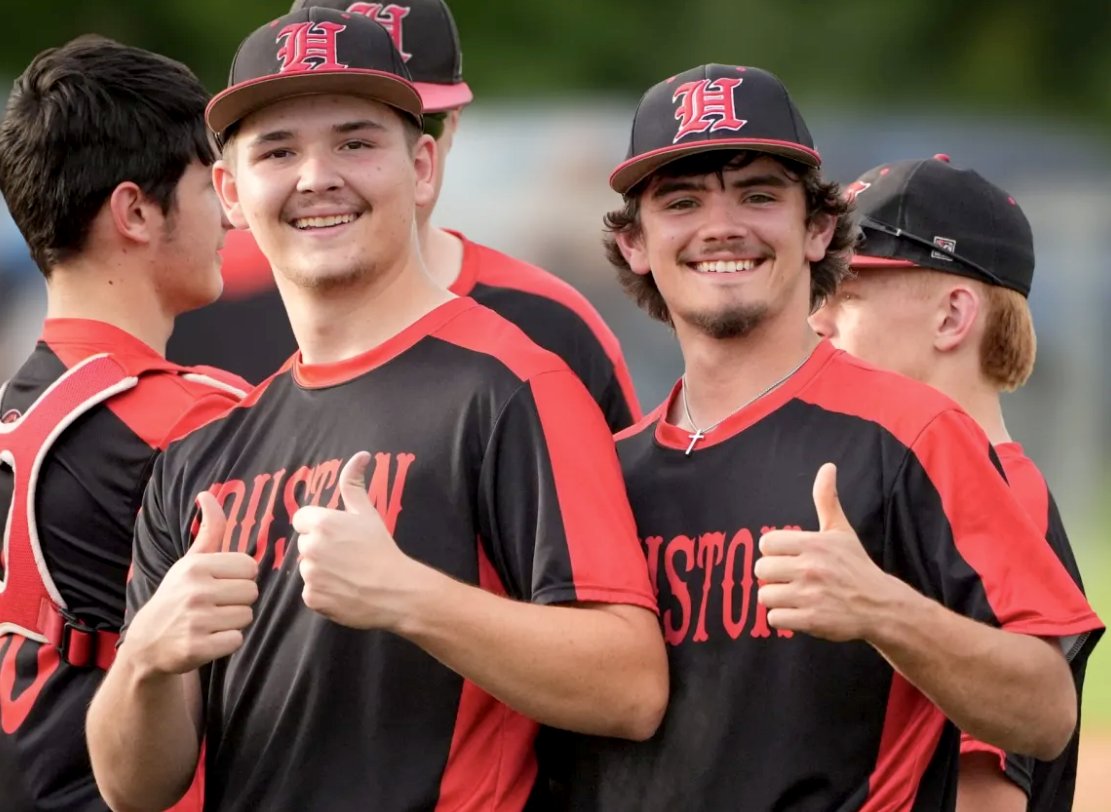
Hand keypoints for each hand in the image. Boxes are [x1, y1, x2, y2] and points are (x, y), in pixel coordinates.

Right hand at [122, 493, 258, 675]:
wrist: (146, 643)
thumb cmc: (176, 596)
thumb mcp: (190, 561)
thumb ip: (210, 530)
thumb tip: (208, 494)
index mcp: (196, 566)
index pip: (250, 567)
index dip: (240, 577)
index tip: (220, 584)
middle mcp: (195, 591)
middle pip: (252, 592)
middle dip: (238, 600)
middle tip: (215, 606)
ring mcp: (195, 621)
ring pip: (247, 616)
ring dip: (233, 622)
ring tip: (210, 622)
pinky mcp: (196, 648)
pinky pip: (237, 640)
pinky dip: (226, 643)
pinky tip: (207, 639)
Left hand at [291, 452, 426, 629]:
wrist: (395, 590)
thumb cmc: (381, 548)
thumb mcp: (368, 512)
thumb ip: (354, 483)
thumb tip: (361, 455)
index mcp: (321, 523)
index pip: (302, 519)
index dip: (319, 526)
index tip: (338, 535)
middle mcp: (310, 547)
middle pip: (305, 544)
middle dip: (321, 548)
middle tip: (348, 555)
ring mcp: (309, 574)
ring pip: (308, 568)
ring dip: (322, 571)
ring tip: (348, 575)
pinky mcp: (312, 598)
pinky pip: (311, 592)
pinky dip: (324, 593)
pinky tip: (344, 590)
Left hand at [754, 463, 898, 641]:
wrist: (881, 606)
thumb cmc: (856, 567)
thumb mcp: (841, 531)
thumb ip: (827, 500)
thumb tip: (827, 467)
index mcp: (814, 544)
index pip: (766, 543)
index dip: (774, 552)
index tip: (789, 557)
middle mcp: (810, 568)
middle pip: (761, 569)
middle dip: (773, 575)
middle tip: (791, 578)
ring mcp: (809, 596)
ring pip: (764, 595)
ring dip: (776, 598)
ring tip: (795, 596)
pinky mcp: (810, 621)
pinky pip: (773, 619)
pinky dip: (783, 619)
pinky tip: (798, 613)